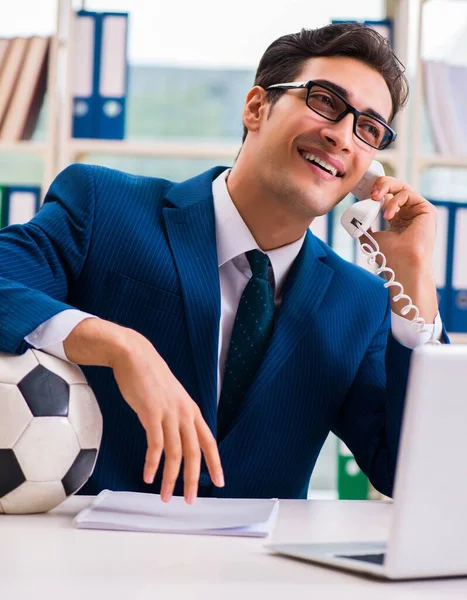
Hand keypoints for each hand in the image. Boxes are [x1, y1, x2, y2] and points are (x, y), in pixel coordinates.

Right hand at [109, 329, 223, 503]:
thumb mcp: (172, 397)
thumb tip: (178, 434)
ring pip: (175, 454)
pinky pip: (155, 445)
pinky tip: (148, 476)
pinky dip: (152, 463)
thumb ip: (177, 415)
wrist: (135, 356)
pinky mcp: (152, 413)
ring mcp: (169, 413)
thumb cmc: (151, 377)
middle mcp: (185, 413)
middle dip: (193, 480)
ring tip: (166, 496)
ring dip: (170, 478)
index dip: (215, 463)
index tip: (219, 482)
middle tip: (190, 500)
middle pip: (194, 453)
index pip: (209, 441)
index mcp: (192, 410)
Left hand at [366, 176, 436, 270]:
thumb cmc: (389, 255)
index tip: (362, 191)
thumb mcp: (370, 237)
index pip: (387, 196)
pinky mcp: (426, 209)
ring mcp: (417, 210)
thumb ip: (364, 226)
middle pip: (395, 187)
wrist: (402, 264)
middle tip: (370, 192)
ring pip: (401, 186)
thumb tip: (355, 219)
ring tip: (375, 199)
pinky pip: (407, 194)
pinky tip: (387, 215)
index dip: (375, 190)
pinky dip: (394, 201)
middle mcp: (408, 212)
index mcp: (397, 218)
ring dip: (385, 189)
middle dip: (380, 184)